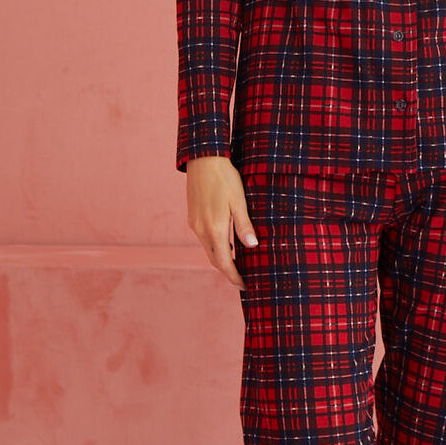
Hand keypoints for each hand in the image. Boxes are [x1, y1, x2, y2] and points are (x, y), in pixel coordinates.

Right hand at [184, 155, 258, 289]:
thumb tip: (252, 246)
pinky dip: (215, 246)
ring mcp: (195, 224)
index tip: (244, 285)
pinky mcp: (193, 217)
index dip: (234, 276)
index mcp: (214, 229)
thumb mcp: (239, 201)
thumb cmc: (224, 178)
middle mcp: (201, 230)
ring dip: (220, 258)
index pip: (224, 262)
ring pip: (208, 249)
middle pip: (214, 259)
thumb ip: (244, 226)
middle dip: (227, 271)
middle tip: (242, 279)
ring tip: (236, 263)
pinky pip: (204, 239)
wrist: (203, 159)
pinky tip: (226, 243)